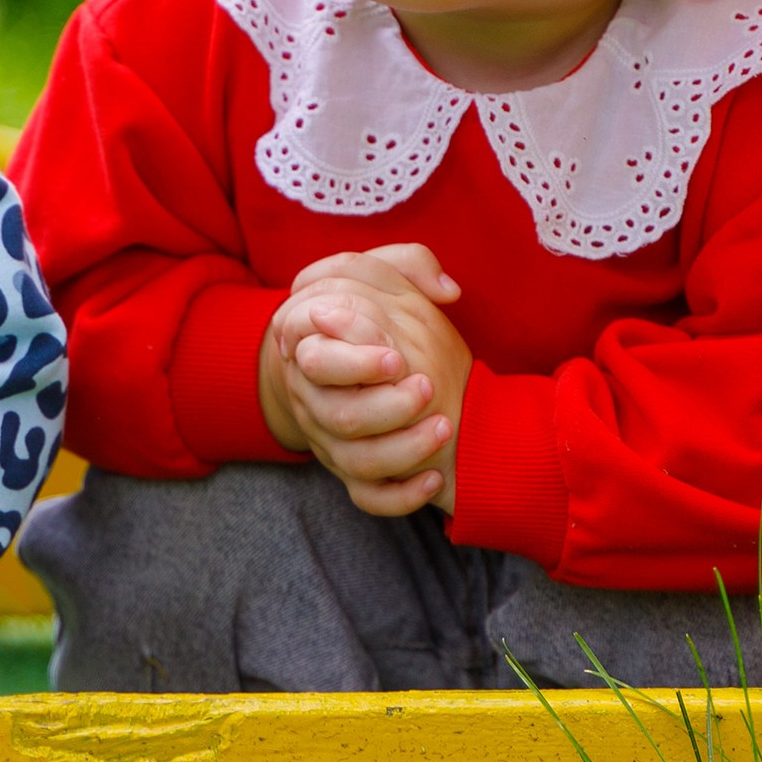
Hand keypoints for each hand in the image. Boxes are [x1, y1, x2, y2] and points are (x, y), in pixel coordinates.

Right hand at [260, 241, 472, 519]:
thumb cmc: (376, 318)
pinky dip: (401, 495)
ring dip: (403, 448)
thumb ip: (409, 263)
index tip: (398, 357)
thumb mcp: (384, 279)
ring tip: (443, 427)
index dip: (353, 362)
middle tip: (427, 389)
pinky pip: (370, 498)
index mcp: (315, 351)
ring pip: (357, 461)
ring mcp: (334, 441)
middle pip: (338, 416)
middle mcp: (318, 400)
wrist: (363, 368)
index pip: (316, 361)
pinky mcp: (356, 474)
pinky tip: (433, 478)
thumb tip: (446, 290)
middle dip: (386, 406)